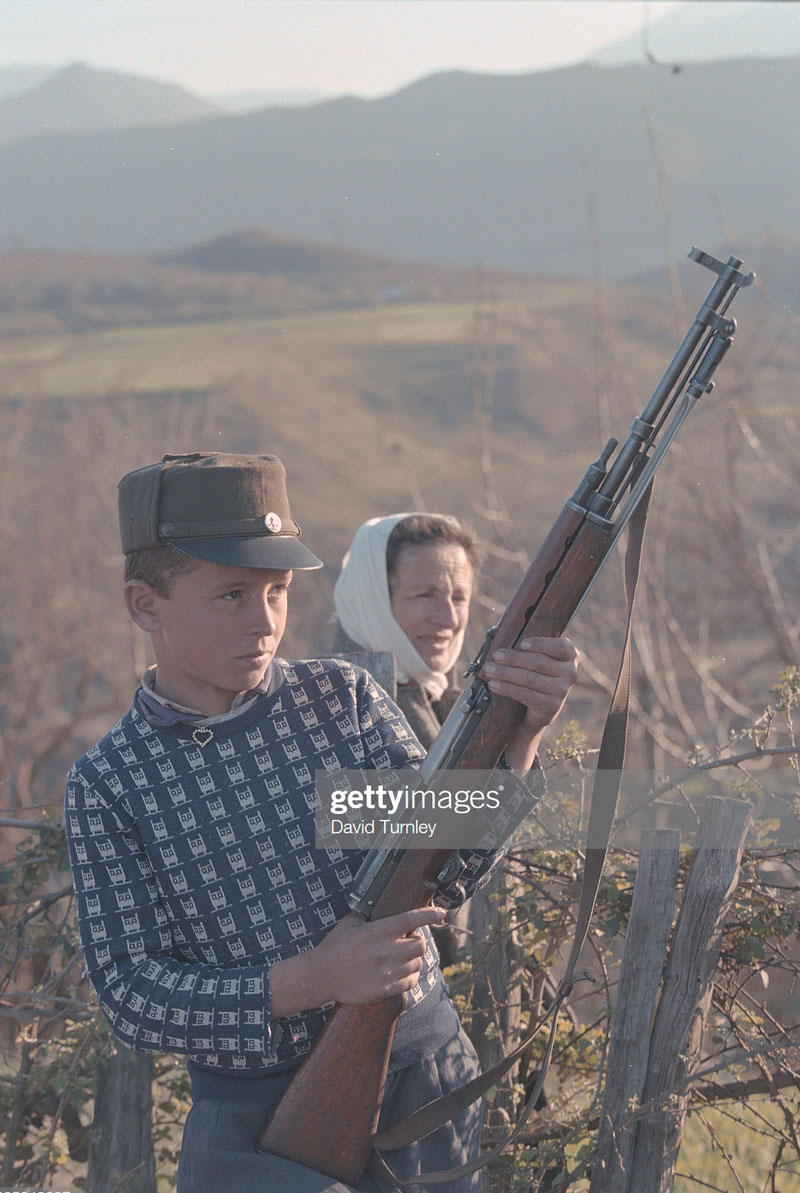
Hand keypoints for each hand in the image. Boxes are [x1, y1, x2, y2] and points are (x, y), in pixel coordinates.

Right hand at [270, 907, 446, 1014]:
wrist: (322, 976)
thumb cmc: (334, 947)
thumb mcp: (349, 923)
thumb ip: (368, 916)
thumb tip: (380, 909)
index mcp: (378, 931)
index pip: (411, 920)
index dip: (429, 915)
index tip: (442, 914)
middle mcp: (386, 951)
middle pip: (420, 945)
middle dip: (417, 942)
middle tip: (407, 942)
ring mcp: (387, 972)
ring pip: (417, 964)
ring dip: (414, 960)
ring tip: (402, 958)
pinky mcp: (385, 989)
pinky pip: (410, 982)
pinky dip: (410, 976)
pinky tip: (403, 973)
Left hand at [482, 635, 579, 771]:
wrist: (540, 707)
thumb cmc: (536, 674)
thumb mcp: (538, 659)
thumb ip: (528, 648)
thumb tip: (500, 637)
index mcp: (570, 655)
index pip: (561, 647)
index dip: (540, 644)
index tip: (521, 644)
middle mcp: (570, 672)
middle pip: (539, 662)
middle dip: (513, 658)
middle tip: (495, 656)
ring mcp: (562, 690)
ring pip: (530, 679)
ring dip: (506, 673)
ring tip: (489, 670)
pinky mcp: (551, 705)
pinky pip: (525, 695)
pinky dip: (507, 688)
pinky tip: (494, 684)